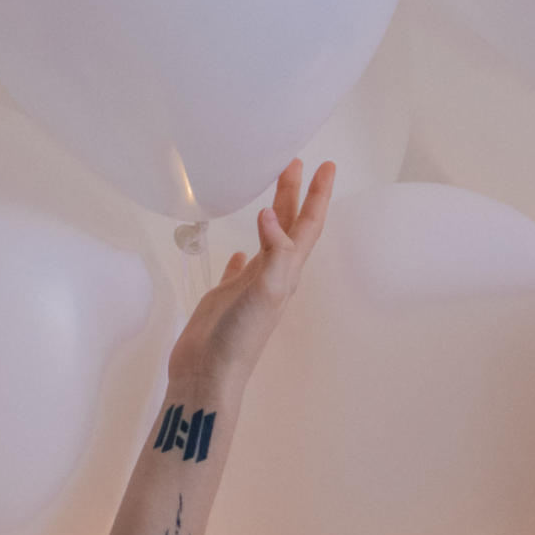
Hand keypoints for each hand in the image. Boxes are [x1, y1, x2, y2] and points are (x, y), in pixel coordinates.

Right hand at [169, 157, 335, 381]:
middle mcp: (273, 276)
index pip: (307, 226)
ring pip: (267, 241)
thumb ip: (273, 253)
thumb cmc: (238, 337)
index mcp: (287, 272)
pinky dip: (243, 252)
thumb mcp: (265, 292)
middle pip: (289, 227)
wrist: (208, 373)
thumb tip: (269, 215)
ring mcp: (251, 286)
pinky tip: (239, 248)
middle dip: (295, 194)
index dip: (317, 196)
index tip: (325, 166)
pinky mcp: (227, 296)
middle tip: (295, 161)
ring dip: (272, 214)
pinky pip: (240, 268)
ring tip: (271, 188)